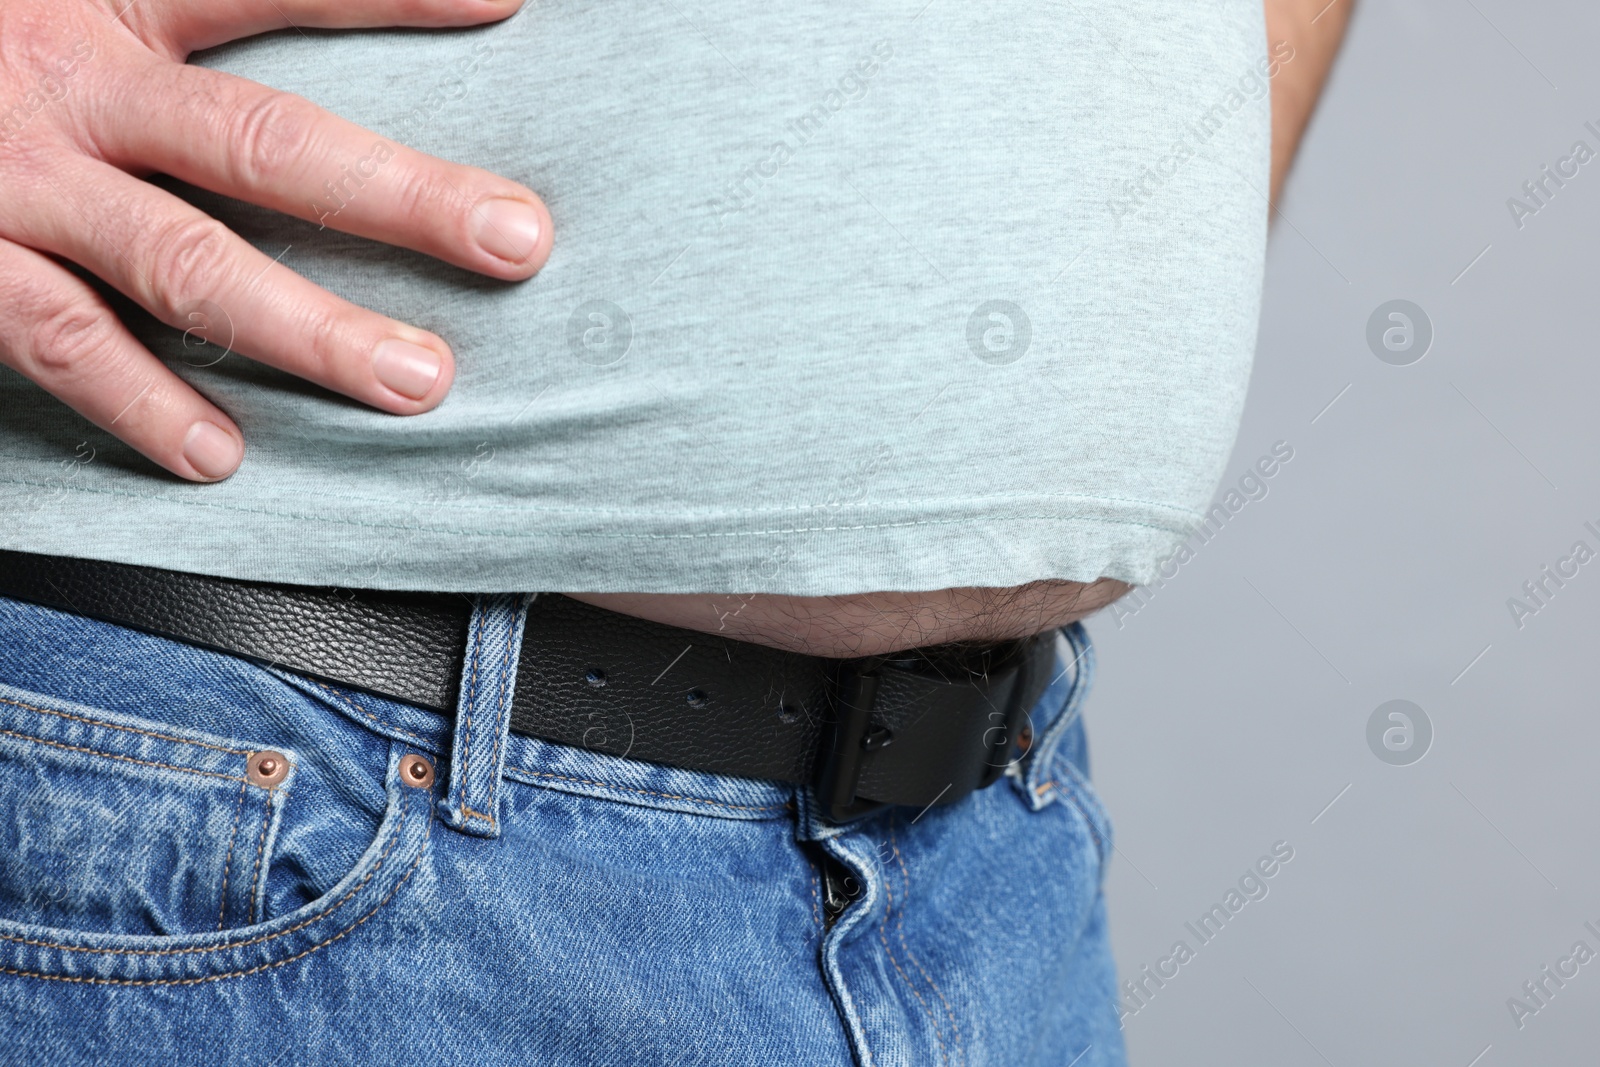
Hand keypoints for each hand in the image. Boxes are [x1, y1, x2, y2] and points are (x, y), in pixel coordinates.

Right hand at [0, 0, 551, 480]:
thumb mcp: (76, 3)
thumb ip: (194, 12)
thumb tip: (326, 43)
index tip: (507, 3)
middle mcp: (74, 82)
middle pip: (267, 142)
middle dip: (402, 197)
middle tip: (516, 240)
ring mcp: (17, 182)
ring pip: (183, 262)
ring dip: (308, 330)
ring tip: (416, 381)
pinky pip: (62, 343)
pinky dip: (142, 403)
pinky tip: (221, 454)